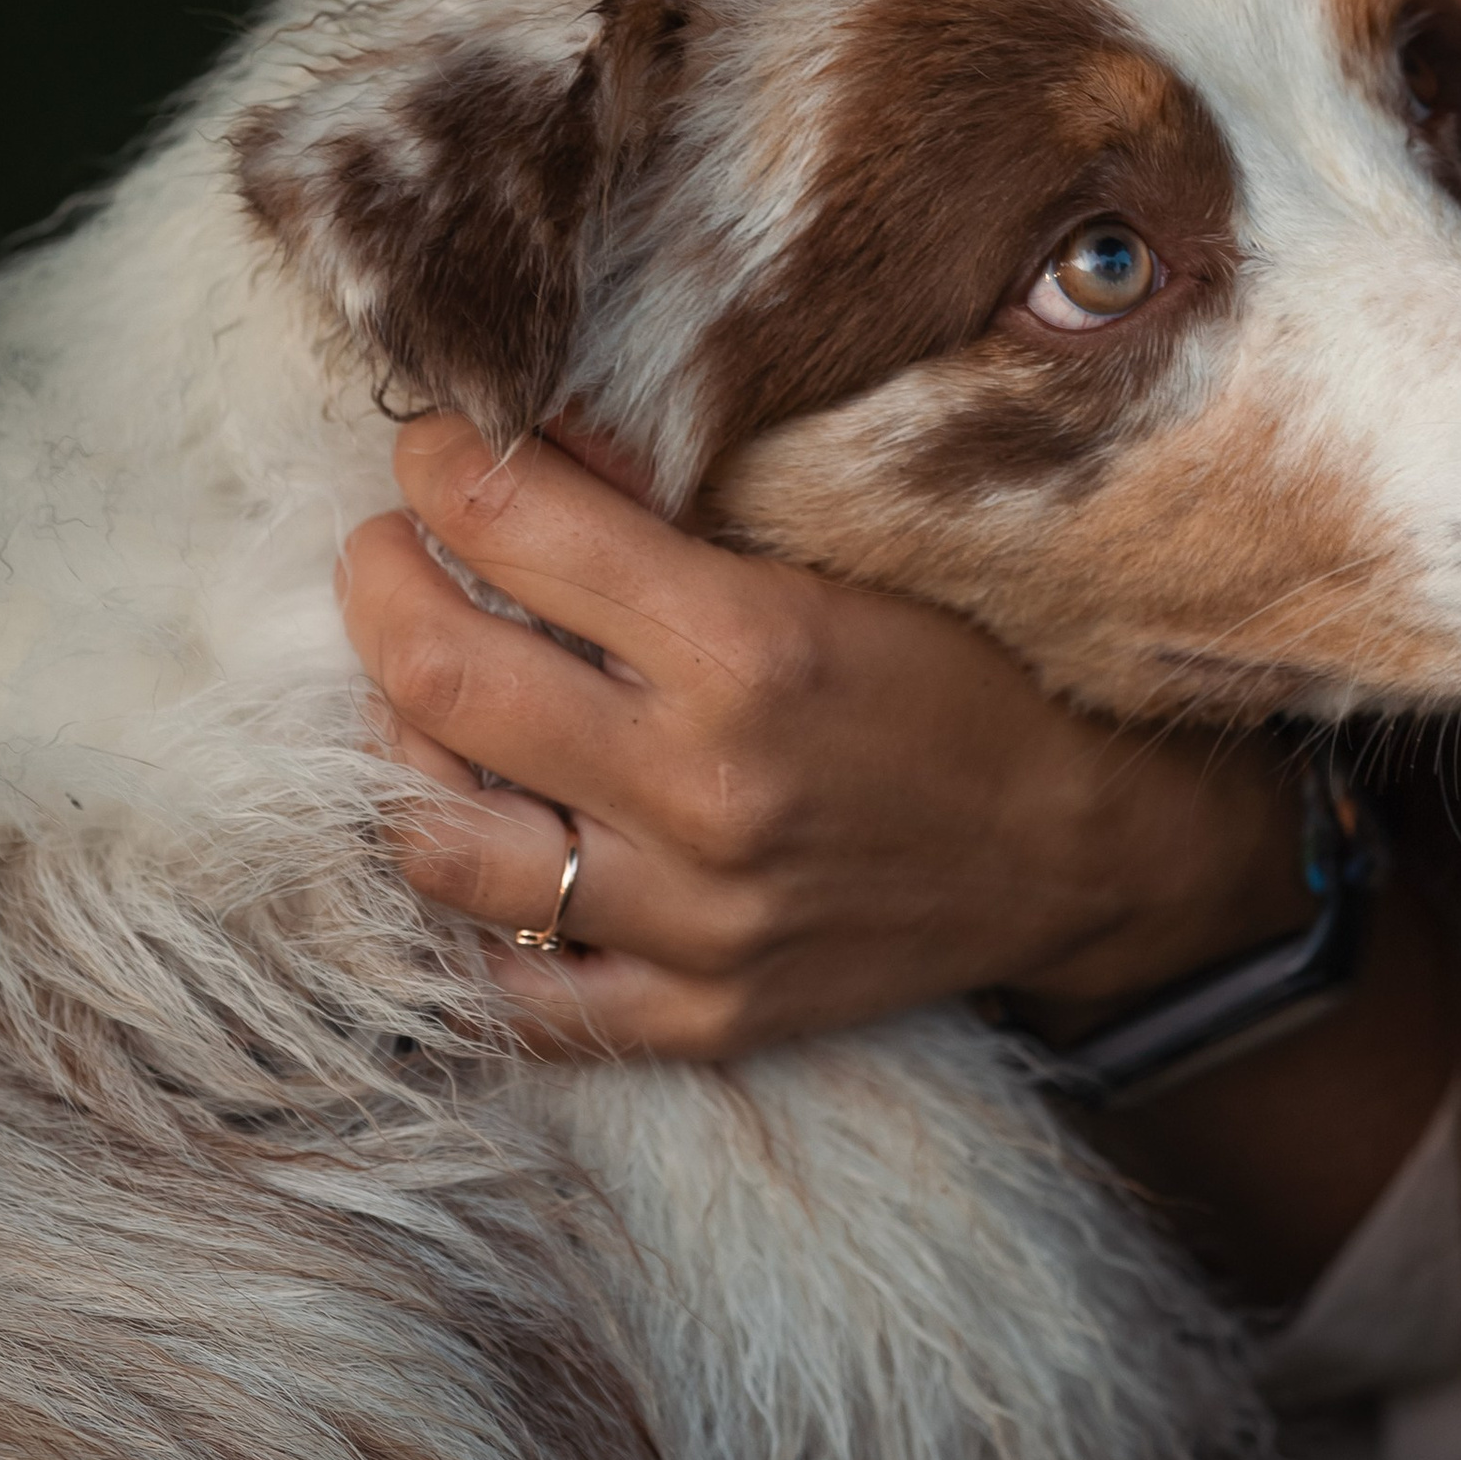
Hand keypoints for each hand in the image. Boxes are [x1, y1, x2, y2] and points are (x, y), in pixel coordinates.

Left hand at [337, 415, 1312, 1063]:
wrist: (1081, 842)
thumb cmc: (961, 671)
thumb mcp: (837, 552)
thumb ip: (673, 505)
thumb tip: (519, 442)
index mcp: (751, 645)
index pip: (516, 531)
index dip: (442, 467)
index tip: (433, 445)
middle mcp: (706, 788)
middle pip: (438, 675)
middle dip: (379, 583)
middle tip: (387, 550)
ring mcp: (692, 921)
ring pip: (437, 842)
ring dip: (396, 742)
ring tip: (419, 692)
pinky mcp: (696, 1017)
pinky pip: (509, 990)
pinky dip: (463, 915)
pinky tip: (476, 833)